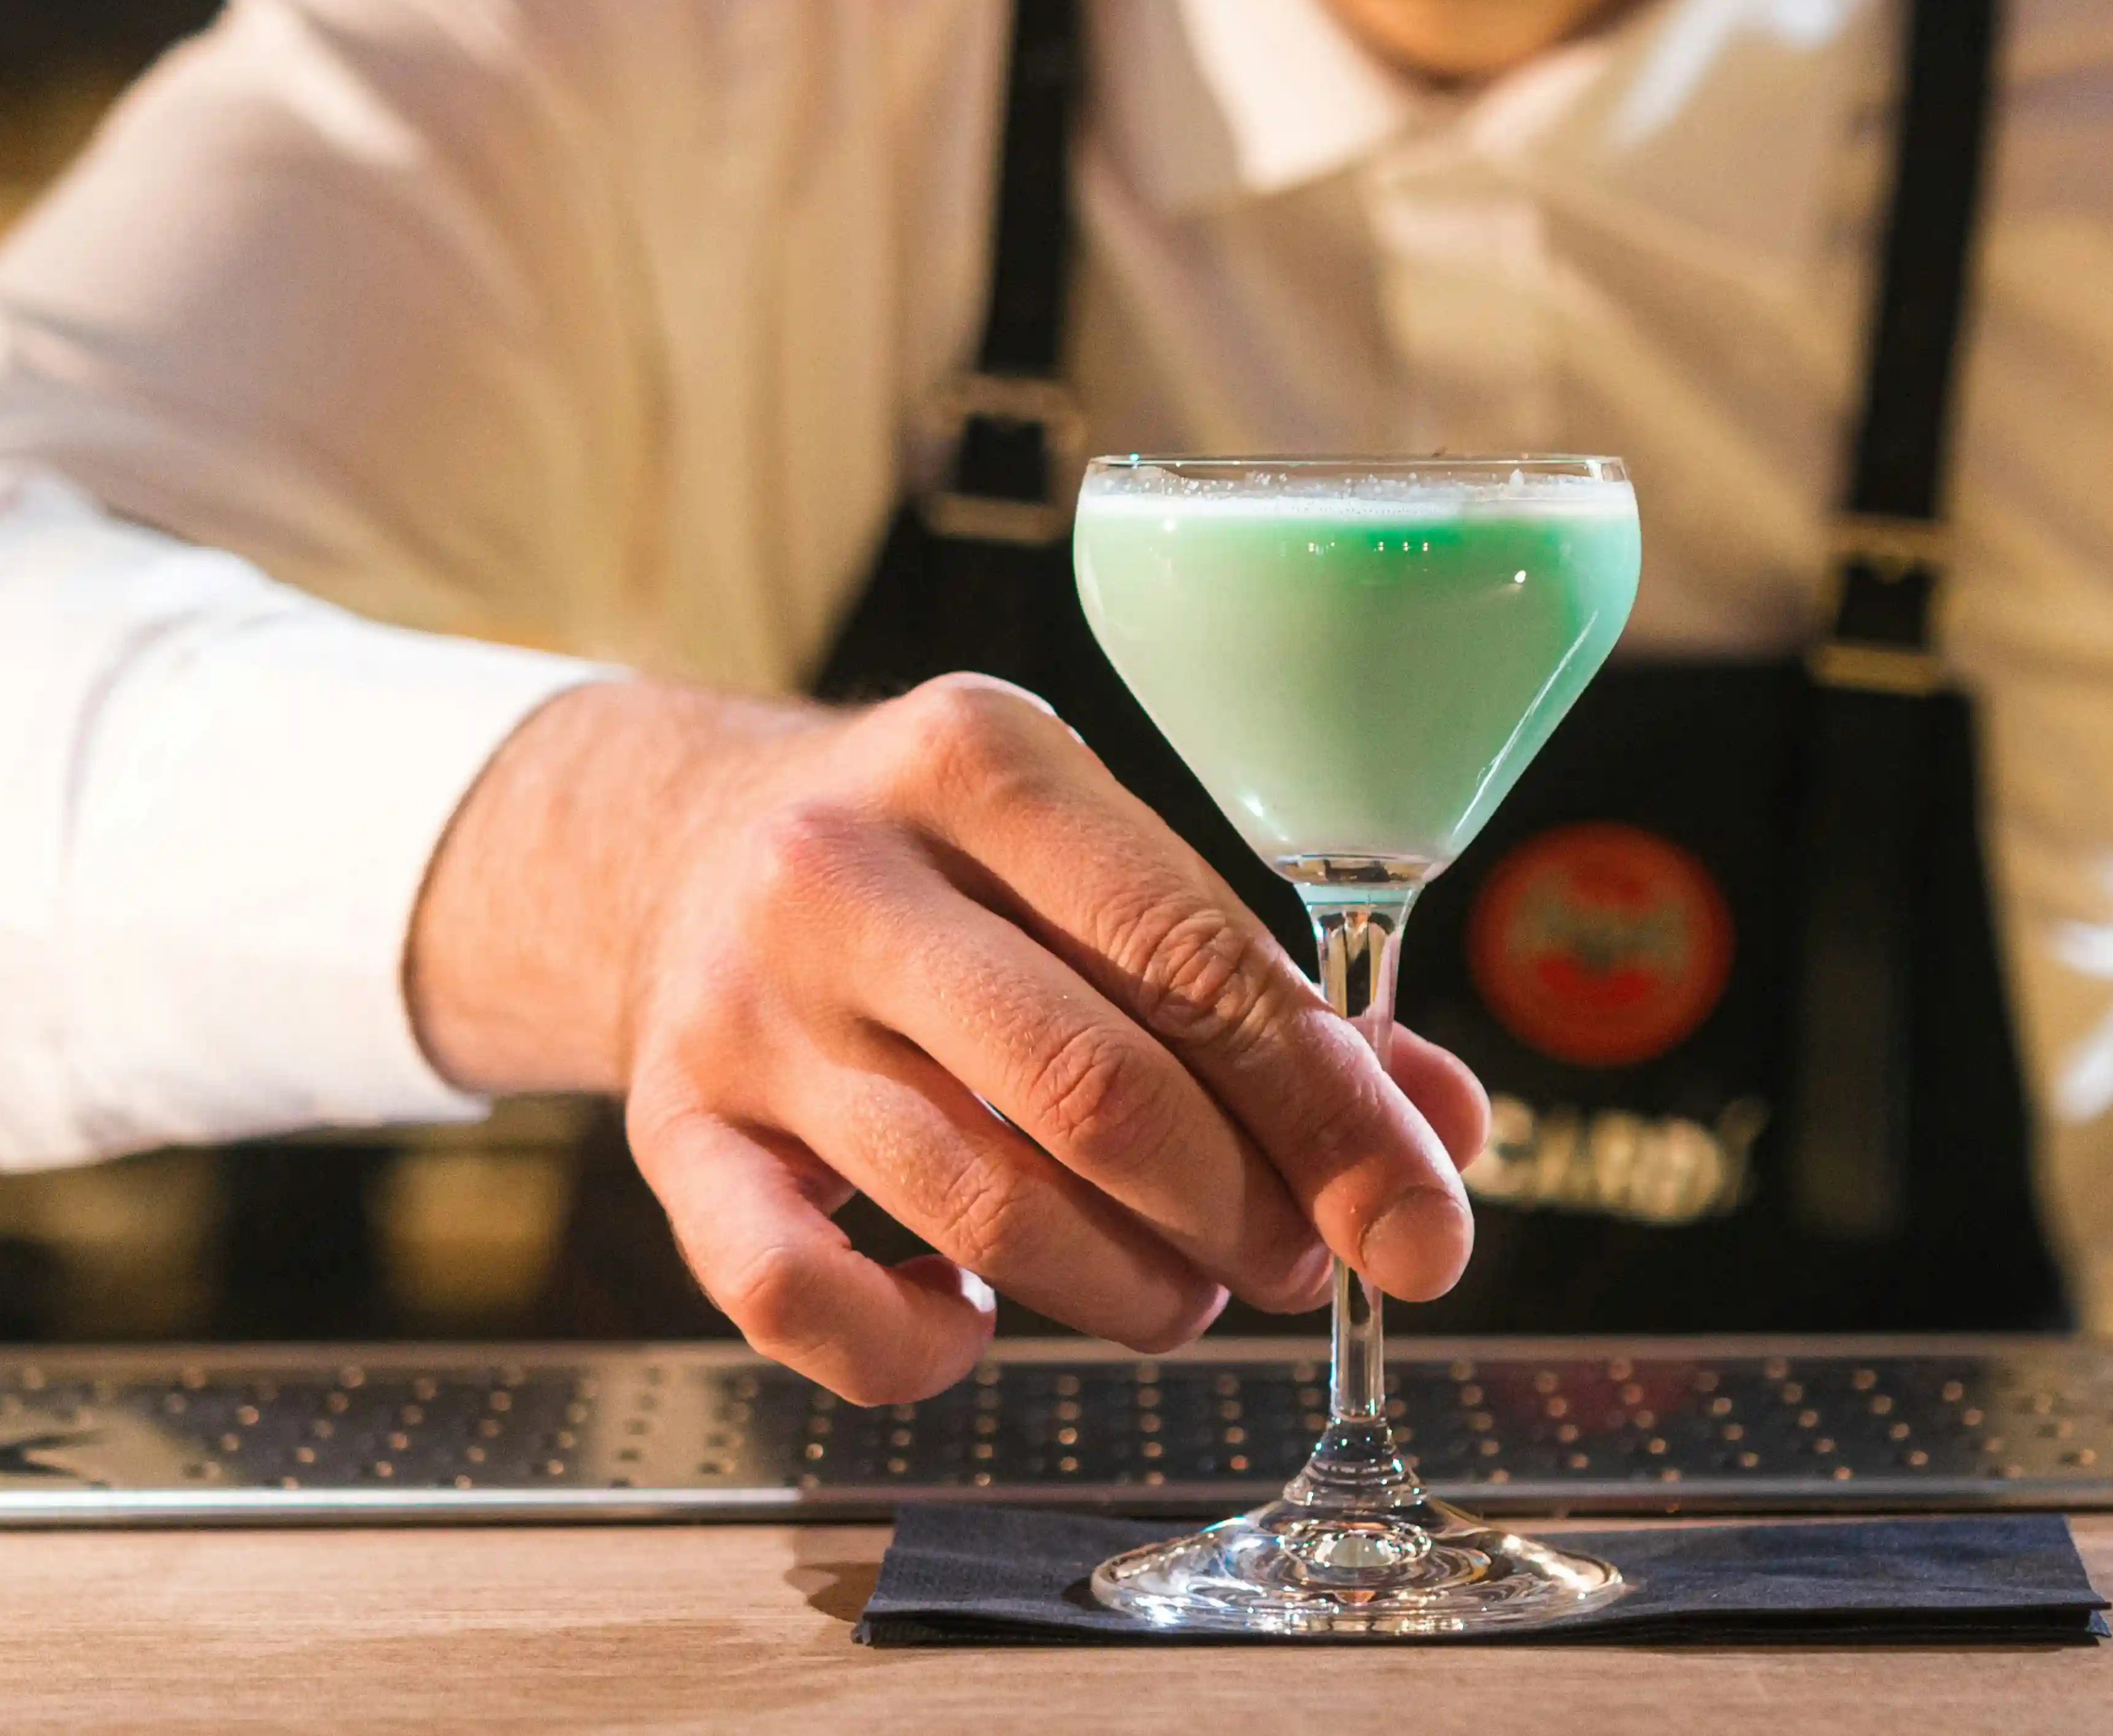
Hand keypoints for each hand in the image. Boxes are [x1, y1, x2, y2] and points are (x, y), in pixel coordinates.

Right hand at [408, 672, 1487, 1402]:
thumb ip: (1267, 990)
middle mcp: (843, 870)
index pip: (1192, 958)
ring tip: (1176, 1292)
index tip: (1423, 1228)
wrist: (678, 852)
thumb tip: (1442, 1130)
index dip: (1329, 1114)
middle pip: (1096, 1091)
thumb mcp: (1097, 865)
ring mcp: (743, 1007)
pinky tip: (970, 1322)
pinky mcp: (670, 1132)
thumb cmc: (947, 876)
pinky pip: (796, 1298)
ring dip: (1126, 1291)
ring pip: (981, 1207)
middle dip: (1240, 1213)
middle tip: (1294, 1263)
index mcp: (979, 761)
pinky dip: (914, 1351)